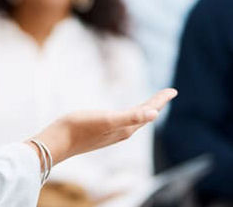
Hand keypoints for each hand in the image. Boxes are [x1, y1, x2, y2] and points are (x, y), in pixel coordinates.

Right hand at [31, 88, 174, 163]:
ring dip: (144, 111)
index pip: (149, 111)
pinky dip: (131, 115)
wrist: (59, 141)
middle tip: (167, 93)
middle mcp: (122, 132)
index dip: (161, 100)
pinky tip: (125, 115)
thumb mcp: (107, 119)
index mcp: (126, 128)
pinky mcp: (101, 132)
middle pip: (145, 116)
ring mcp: (112, 133)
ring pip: (135, 120)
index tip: (173, 90)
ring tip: (151, 104)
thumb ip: (131, 117)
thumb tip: (155, 114)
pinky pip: (123, 122)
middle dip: (156, 105)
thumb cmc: (80, 127)